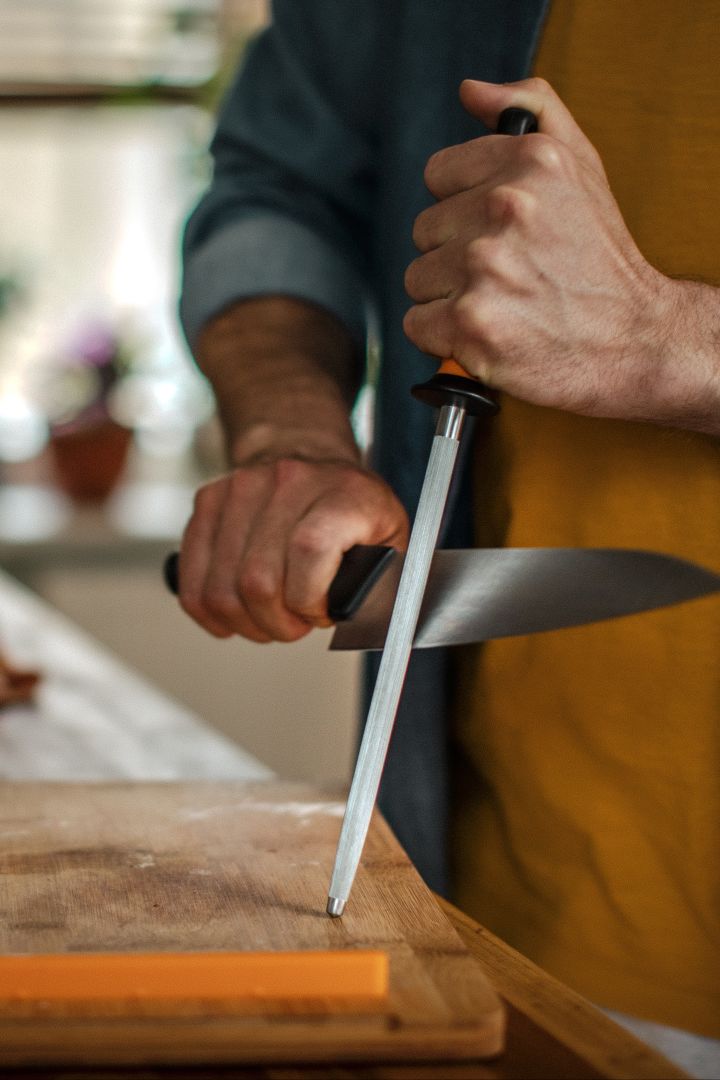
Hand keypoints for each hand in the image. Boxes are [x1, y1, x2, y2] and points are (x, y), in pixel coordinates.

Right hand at [177, 455, 407, 642]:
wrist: (308, 454)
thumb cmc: (350, 506)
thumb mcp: (390, 537)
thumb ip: (381, 580)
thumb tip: (356, 621)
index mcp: (342, 493)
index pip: (308, 551)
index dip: (310, 600)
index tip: (321, 612)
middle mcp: (288, 483)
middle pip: (259, 582)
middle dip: (278, 622)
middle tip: (295, 622)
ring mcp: (240, 489)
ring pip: (222, 590)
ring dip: (246, 622)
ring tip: (270, 616)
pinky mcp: (208, 502)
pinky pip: (193, 580)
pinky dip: (211, 611)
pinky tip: (235, 615)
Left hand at [403, 78, 689, 423]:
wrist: (632, 340)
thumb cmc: (599, 257)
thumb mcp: (582, 166)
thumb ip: (532, 111)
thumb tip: (470, 92)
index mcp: (529, 162)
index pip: (438, 175)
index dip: (464, 208)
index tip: (499, 231)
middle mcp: (506, 208)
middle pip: (425, 230)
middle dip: (456, 255)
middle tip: (508, 275)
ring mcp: (485, 267)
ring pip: (418, 278)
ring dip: (449, 298)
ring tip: (502, 305)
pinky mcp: (471, 324)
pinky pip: (417, 324)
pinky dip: (444, 338)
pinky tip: (486, 335)